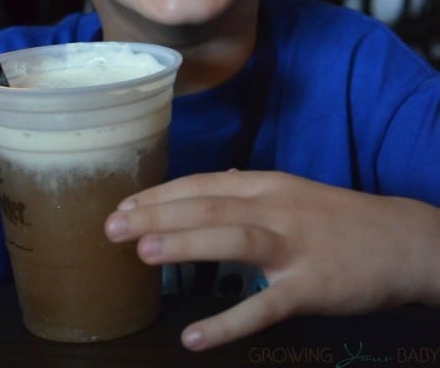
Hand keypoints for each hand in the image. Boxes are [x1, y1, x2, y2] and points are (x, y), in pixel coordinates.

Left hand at [105, 171, 439, 350]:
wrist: (400, 237)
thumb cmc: (338, 216)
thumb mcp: (293, 190)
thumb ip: (253, 186)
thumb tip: (222, 176)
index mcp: (265, 185)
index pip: (202, 185)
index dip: (161, 194)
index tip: (124, 206)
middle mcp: (274, 208)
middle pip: (209, 206)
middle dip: (158, 214)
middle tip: (112, 227)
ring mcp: (294, 245)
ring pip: (234, 238)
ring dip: (187, 244)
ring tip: (143, 254)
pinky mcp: (312, 286)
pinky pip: (266, 305)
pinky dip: (230, 321)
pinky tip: (195, 337)